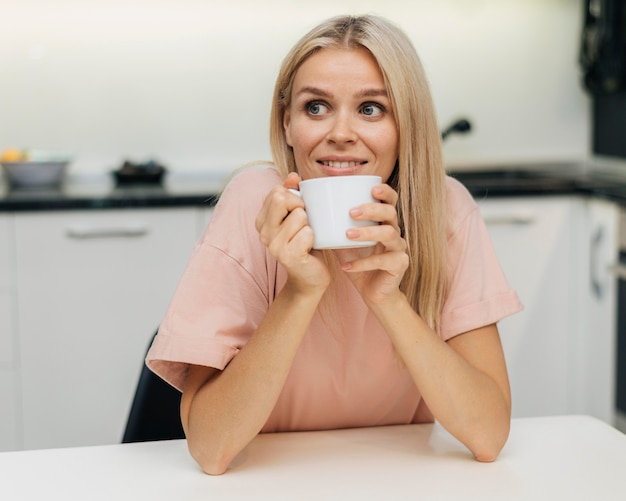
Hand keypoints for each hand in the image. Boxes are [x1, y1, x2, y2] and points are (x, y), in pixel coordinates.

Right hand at [255, 172, 330, 293]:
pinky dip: (314, 239)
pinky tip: (309, 249)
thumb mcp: (298, 215)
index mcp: (262, 220)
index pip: (276, 191)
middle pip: (280, 198)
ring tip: (306, 238)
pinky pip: (308, 233)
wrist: (310, 277)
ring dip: (310, 225)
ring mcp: (273, 245)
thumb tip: (293, 176)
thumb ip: (293, 194)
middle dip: (300, 206)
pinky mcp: (287, 255)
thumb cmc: (305, 244)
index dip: (294, 197)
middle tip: (305, 223)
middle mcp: (263, 232)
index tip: (298, 212)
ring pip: (299, 215)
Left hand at [334, 183, 408, 304]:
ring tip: (348, 235)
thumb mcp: (342, 240)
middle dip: (372, 209)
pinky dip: (363, 263)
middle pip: (390, 213)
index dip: (385, 192)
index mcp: (383, 221)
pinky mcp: (399, 264)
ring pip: (389, 234)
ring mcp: (399, 248)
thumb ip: (333, 225)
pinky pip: (383, 261)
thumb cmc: (357, 260)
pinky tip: (347, 267)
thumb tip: (309, 209)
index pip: (390, 200)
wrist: (372, 290)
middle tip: (352, 212)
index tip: (372, 188)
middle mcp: (394, 231)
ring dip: (367, 232)